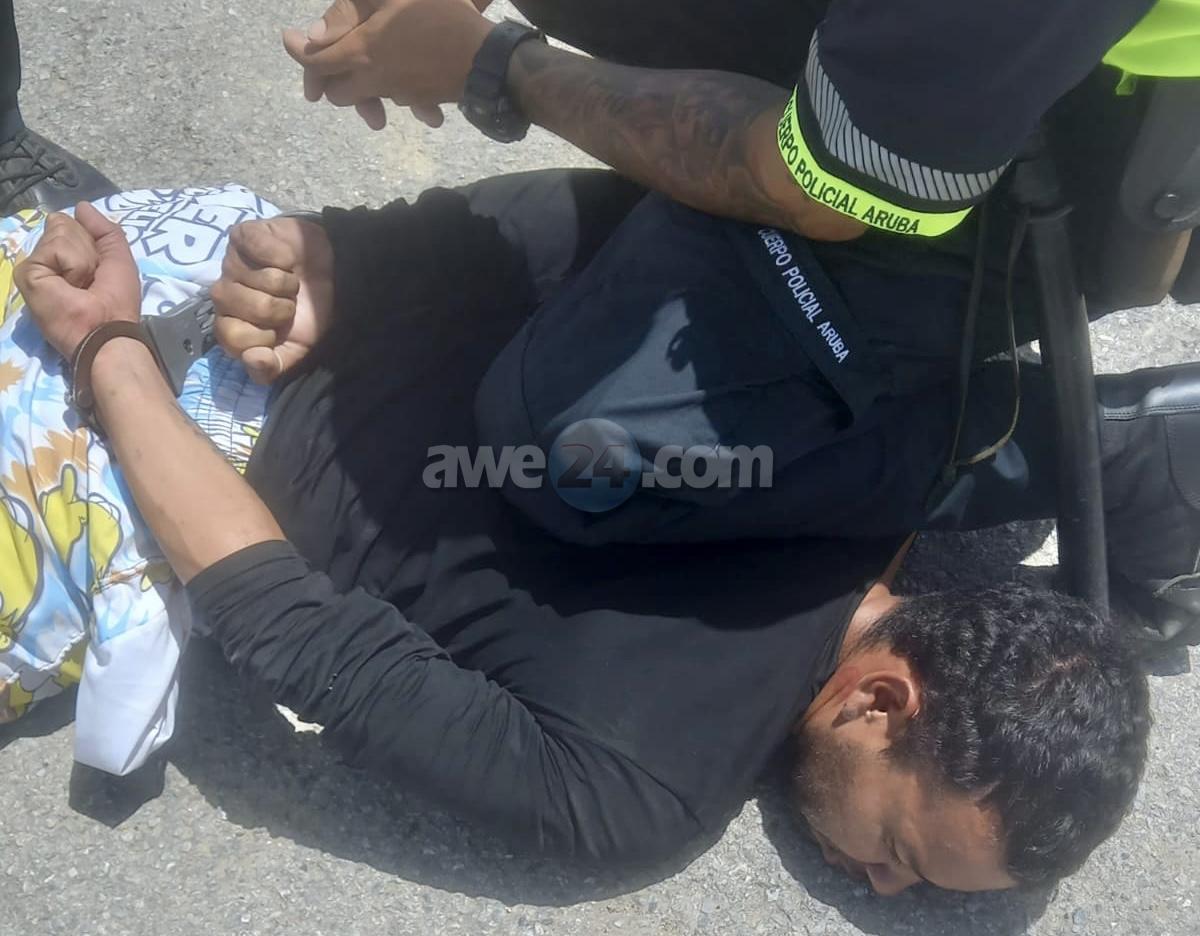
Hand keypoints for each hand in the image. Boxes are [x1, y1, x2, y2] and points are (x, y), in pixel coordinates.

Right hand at [13, 203, 141, 358]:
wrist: (105, 329)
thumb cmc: (117, 301)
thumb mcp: (118, 258)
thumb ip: (104, 230)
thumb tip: (81, 207)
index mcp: (67, 261)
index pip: (71, 227)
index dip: (90, 242)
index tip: (98, 268)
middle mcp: (48, 263)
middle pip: (64, 227)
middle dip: (88, 250)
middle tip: (91, 280)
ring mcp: (36, 268)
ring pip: (58, 235)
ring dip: (82, 260)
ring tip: (82, 285)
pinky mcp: (28, 274)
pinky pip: (53, 249)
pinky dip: (72, 264)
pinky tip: (70, 286)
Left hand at [211, 217, 334, 384]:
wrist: (333, 274)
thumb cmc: (310, 313)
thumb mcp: (297, 350)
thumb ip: (273, 367)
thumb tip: (253, 360)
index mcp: (233, 324)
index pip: (232, 338)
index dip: (263, 336)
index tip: (279, 331)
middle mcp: (225, 294)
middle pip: (250, 307)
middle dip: (281, 308)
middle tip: (289, 303)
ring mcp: (230, 263)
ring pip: (260, 278)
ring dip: (286, 282)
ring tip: (290, 281)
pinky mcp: (242, 235)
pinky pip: (257, 247)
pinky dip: (282, 255)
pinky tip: (287, 259)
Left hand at [283, 0, 494, 130]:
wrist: (489, 57)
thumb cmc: (442, 15)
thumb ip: (350, 12)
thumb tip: (316, 33)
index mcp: (362, 51)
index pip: (315, 60)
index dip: (296, 50)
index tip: (290, 38)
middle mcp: (375, 78)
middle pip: (337, 93)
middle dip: (327, 79)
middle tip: (326, 59)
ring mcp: (399, 91)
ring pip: (365, 100)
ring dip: (359, 91)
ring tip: (362, 69)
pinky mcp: (421, 97)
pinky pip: (397, 99)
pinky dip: (392, 93)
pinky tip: (400, 78)